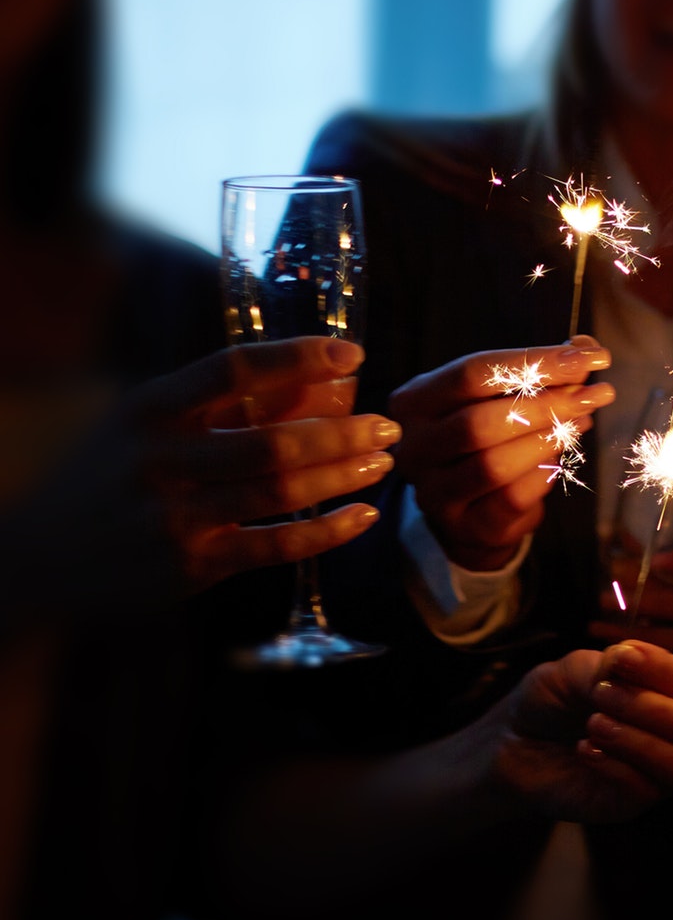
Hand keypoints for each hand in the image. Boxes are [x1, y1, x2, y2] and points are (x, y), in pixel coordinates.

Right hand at [12, 337, 397, 614]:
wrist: (37, 555)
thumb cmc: (109, 476)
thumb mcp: (144, 425)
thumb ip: (217, 405)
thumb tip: (311, 381)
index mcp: (150, 407)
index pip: (233, 370)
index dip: (298, 359)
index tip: (351, 356)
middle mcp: (161, 457)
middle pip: (273, 439)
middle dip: (343, 431)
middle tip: (388, 426)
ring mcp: (176, 514)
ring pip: (282, 491)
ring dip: (344, 475)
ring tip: (383, 462)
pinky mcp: (191, 563)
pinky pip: (276, 546)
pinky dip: (328, 531)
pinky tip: (363, 516)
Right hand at [391, 340, 616, 571]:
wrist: (470, 511)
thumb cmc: (487, 440)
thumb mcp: (501, 398)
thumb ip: (540, 371)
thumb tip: (587, 348)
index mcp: (414, 403)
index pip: (471, 373)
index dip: (534, 362)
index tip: (590, 357)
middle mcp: (414, 447)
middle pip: (481, 421)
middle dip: (547, 404)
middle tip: (596, 395)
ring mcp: (434, 492)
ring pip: (495, 463)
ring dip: (550, 439)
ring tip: (583, 421)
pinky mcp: (466, 525)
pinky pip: (512, 498)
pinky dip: (544, 474)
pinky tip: (561, 458)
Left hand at [489, 639, 672, 823]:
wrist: (511, 742)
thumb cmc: (550, 702)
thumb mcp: (572, 670)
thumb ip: (606, 665)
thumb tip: (630, 659)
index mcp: (666, 694)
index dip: (664, 670)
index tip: (621, 658)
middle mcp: (671, 735)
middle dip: (652, 708)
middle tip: (602, 697)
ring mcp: (654, 772)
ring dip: (639, 742)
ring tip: (593, 725)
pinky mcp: (631, 803)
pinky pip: (646, 791)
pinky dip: (614, 765)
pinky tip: (584, 749)